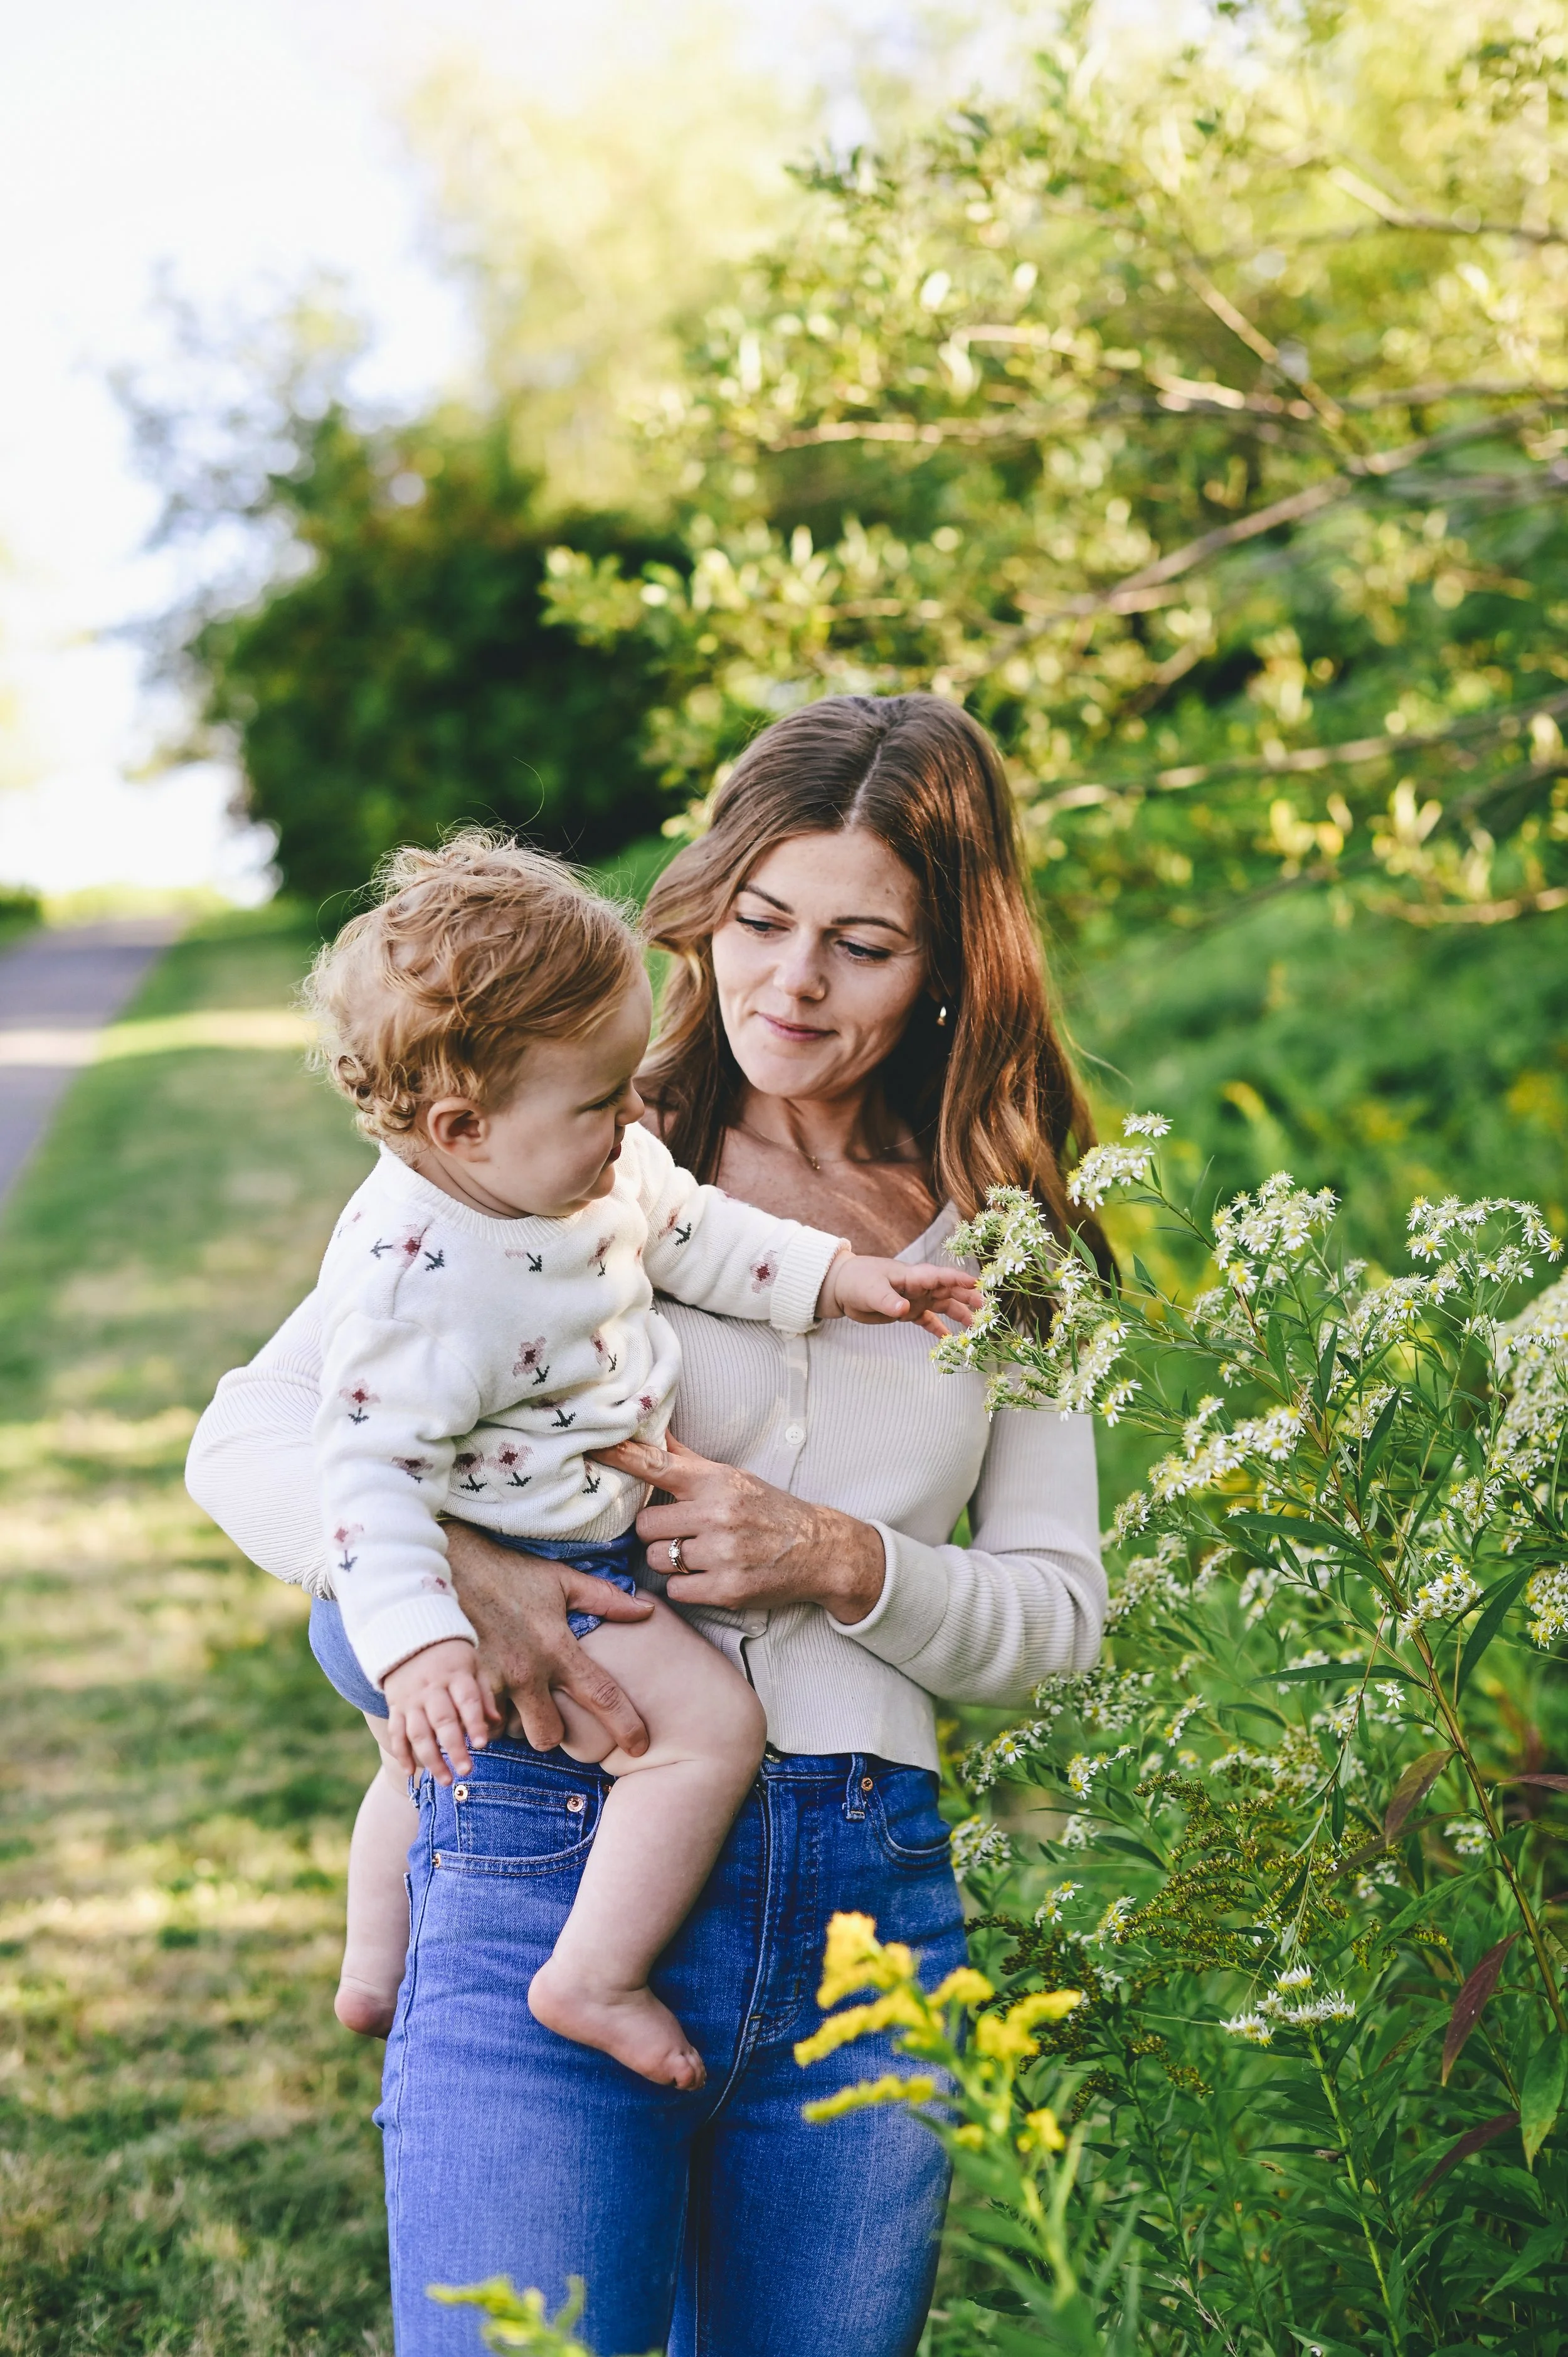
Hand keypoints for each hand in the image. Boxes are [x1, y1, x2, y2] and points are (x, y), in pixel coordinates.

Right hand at [381, 1637, 499, 1782]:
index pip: (466, 1701)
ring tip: (445, 1781)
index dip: (474, 1723)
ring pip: (418, 1733)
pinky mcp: (395, 1707)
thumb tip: (495, 1722)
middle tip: (467, 1771)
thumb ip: (483, 1694)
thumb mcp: (472, 1666)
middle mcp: (431, 1689)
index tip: (482, 1745)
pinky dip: (401, 1754)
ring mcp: (410, 1700)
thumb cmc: (451, 1658)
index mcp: (455, 1675)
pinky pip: (396, 1733)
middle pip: (442, 1721)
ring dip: (431, 1760)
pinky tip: (410, 1773)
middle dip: (454, 1749)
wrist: (410, 1640)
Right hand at [443, 1520, 654, 1757]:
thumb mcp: (560, 1580)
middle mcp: (525, 1672)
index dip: (625, 1727)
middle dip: (553, 1733)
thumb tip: (646, 1610)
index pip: (601, 1695)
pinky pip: (476, 1723)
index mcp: (556, 1647)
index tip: (640, 1747)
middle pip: (549, 1735)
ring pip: (509, 1734)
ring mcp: (490, 1683)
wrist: (447, 1563)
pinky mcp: (460, 1686)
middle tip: (549, 1710)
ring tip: (513, 1698)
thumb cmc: (509, 1572)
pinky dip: (483, 1717)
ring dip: (514, 1723)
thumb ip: (604, 1599)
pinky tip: (485, 1697)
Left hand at [589, 1434, 886, 1624]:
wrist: (818, 1550)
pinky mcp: (727, 1589)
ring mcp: (723, 1553)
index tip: (595, 1447)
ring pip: (657, 1559)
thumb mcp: (732, 1478)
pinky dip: (686, 1585)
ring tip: (696, 1553)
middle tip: (678, 1531)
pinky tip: (707, 1575)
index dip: (622, 1457)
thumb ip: (686, 1460)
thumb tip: (651, 1427)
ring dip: (668, 1560)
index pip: (657, 1465)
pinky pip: (676, 1589)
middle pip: (646, 1525)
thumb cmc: (768, 1510)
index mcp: (716, 1482)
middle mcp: (718, 1514)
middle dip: (656, 1532)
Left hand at [818, 1252, 979, 1337]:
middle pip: (948, 1290)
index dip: (959, 1279)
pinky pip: (927, 1320)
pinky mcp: (906, 1312)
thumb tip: (904, 1309)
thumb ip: (888, 1300)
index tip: (977, 1284)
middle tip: (984, 1307)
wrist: (842, 1289)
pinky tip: (948, 1339)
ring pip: (942, 1305)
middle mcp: (918, 1287)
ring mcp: (914, 1299)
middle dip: (966, 1297)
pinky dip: (938, 1328)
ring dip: (957, 1313)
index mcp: (913, 1276)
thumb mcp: (872, 1290)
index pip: (941, 1276)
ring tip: (974, 1326)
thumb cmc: (857, 1281)